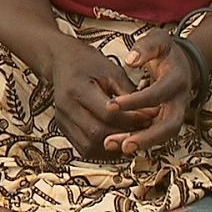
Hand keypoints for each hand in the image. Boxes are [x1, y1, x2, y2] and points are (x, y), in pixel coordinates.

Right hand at [45, 37, 152, 159]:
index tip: (147, 118)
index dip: (130, 119)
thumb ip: (128, 93)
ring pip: (90, 146)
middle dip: (123, 135)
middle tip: (142, 132)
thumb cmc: (88, 62)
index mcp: (78, 88)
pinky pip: (84, 149)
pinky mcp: (62, 128)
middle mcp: (66, 107)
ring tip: (130, 139)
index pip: (108, 114)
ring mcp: (62, 120)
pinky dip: (102, 151)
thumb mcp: (111, 70)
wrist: (62, 60)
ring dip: (112, 147)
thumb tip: (149, 113)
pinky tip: (115, 142)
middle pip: (97, 133)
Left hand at [101, 29, 196, 155]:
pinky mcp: (168, 121)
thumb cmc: (167, 51)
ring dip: (140, 143)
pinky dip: (139, 141)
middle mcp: (180, 101)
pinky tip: (116, 143)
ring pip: (162, 136)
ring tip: (113, 145)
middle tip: (123, 144)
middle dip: (146, 137)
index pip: (157, 95)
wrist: (183, 63)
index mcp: (177, 80)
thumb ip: (146, 47)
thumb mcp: (159, 39)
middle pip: (169, 126)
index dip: (135, 101)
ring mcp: (176, 114)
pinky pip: (156, 135)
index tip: (112, 105)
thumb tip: (130, 60)